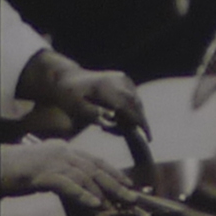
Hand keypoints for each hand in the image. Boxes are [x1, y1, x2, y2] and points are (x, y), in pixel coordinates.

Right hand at [0, 140, 149, 209]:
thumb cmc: (15, 170)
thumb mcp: (44, 169)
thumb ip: (62, 174)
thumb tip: (78, 187)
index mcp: (63, 149)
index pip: (94, 160)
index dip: (113, 172)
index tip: (128, 183)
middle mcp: (61, 152)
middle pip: (95, 168)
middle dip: (116, 183)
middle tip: (132, 195)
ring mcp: (53, 162)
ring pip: (85, 176)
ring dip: (104, 191)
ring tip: (118, 203)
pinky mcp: (43, 174)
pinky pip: (68, 185)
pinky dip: (83, 195)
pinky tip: (95, 204)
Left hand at [14, 50, 149, 150]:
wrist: (69, 77)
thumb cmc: (70, 96)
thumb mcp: (76, 108)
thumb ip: (93, 116)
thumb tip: (111, 121)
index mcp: (105, 87)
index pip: (128, 106)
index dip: (139, 122)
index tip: (147, 136)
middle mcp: (117, 80)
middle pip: (136, 103)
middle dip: (142, 121)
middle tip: (147, 137)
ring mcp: (121, 78)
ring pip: (137, 100)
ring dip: (137, 116)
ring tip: (129, 128)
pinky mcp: (123, 79)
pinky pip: (134, 96)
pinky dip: (133, 109)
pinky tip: (123, 118)